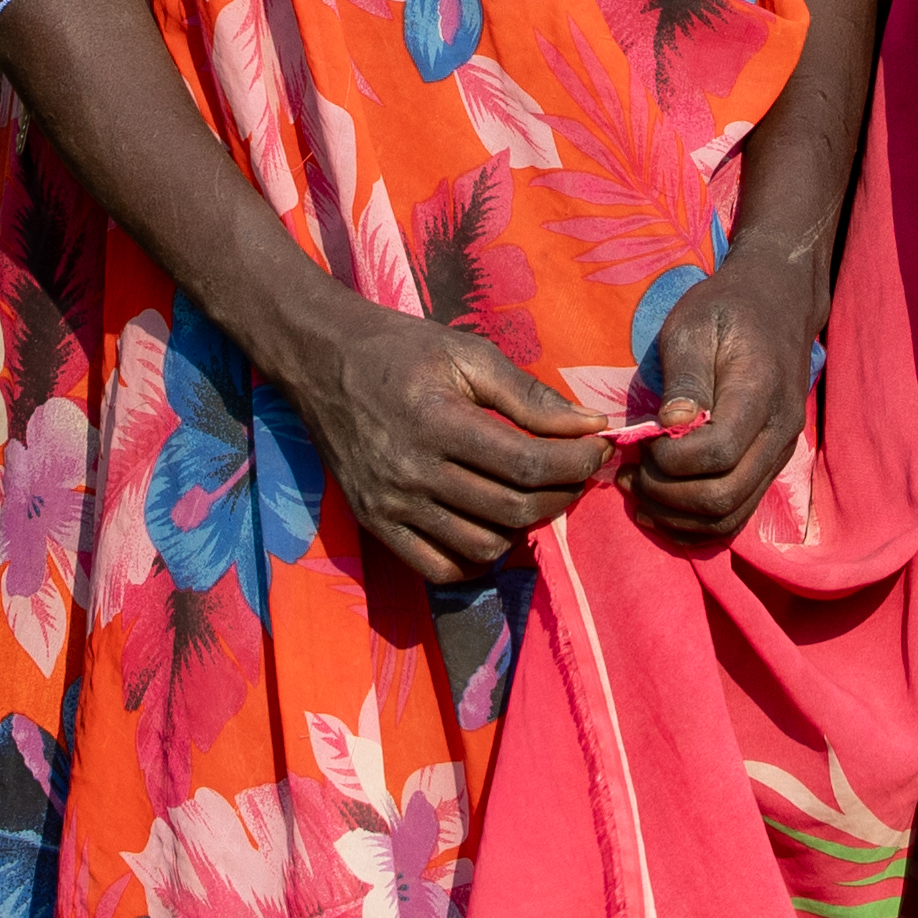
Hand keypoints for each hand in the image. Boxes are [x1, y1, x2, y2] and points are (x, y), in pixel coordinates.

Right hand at [293, 304, 610, 586]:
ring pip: (482, 547)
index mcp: (438, 422)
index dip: (574, 463)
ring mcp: (390, 505)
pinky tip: (490, 526)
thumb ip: (529, 395)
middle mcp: (412, 472)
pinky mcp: (375, 523)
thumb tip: (588, 425)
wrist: (321, 359)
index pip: (526, 465)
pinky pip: (438, 568)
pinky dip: (475, 558)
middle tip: (575, 472)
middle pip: (512, 510)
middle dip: (561, 494)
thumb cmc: (401, 349)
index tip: (597, 449)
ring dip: (521, 527)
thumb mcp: (468, 353)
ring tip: (532, 494)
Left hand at [623, 259, 818, 543]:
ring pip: (729, 517)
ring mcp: (778, 455)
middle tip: (630, 472)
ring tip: (636, 491)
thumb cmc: (726, 310)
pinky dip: (694, 525)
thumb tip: (670, 424)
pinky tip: (658, 510)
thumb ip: (685, 378)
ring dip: (675, 517)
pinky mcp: (768, 467)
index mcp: (759, 394)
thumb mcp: (694, 326)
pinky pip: (735, 515)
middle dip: (665, 495)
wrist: (777, 306)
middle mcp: (778, 434)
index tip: (640, 440)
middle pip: (723, 497)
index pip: (718, 452)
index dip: (670, 459)